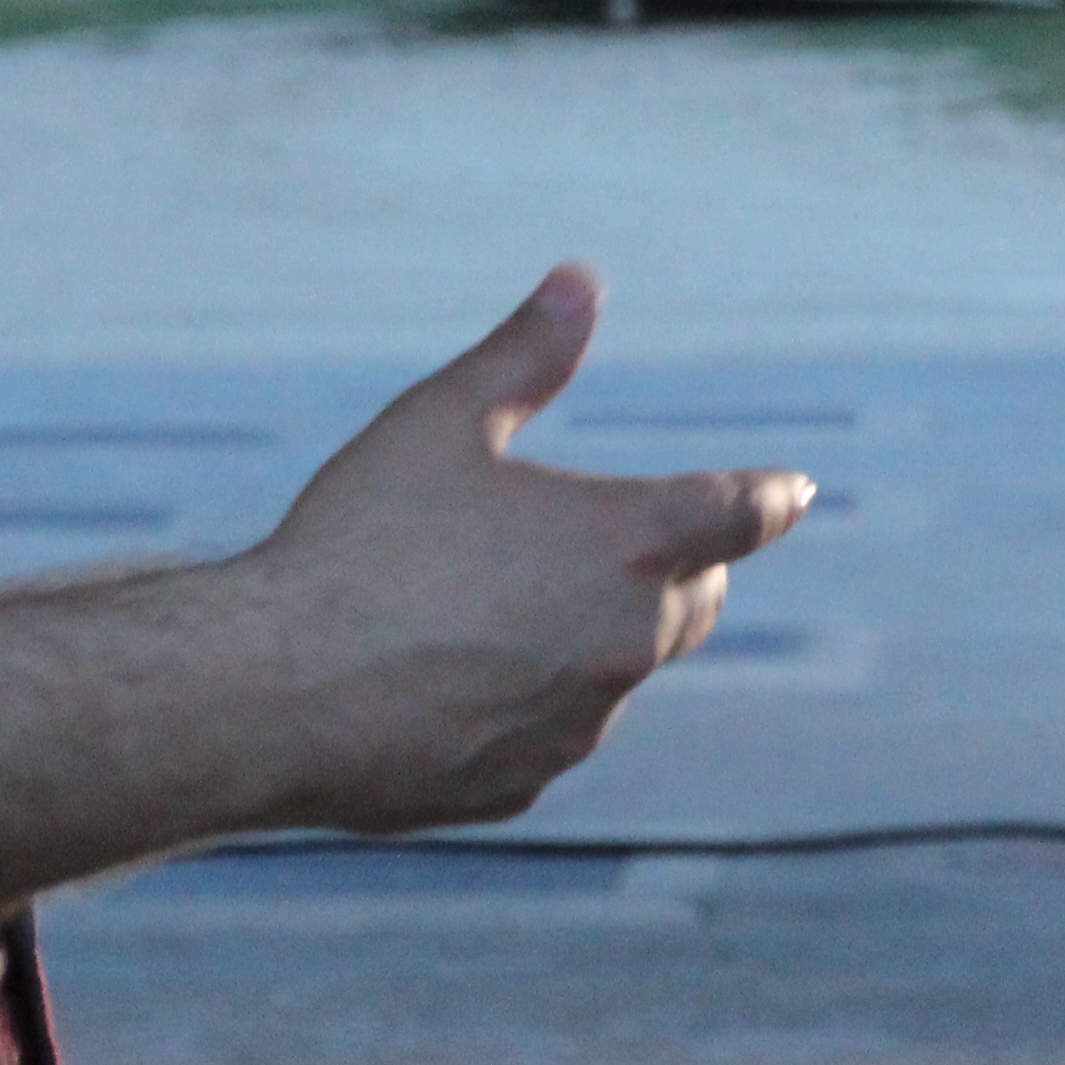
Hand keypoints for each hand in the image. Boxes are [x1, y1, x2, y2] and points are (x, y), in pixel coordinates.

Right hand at [219, 266, 811, 834]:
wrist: (270, 692)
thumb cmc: (359, 542)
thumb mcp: (442, 421)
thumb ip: (525, 353)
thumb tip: (580, 279)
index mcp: (628, 541)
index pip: (740, 514)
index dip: (770, 497)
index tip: (794, 492)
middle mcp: (625, 640)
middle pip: (693, 602)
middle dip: (678, 570)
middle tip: (615, 540)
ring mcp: (579, 725)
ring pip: (615, 672)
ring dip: (586, 639)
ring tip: (489, 609)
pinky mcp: (524, 785)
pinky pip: (547, 734)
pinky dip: (523, 704)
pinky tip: (443, 680)